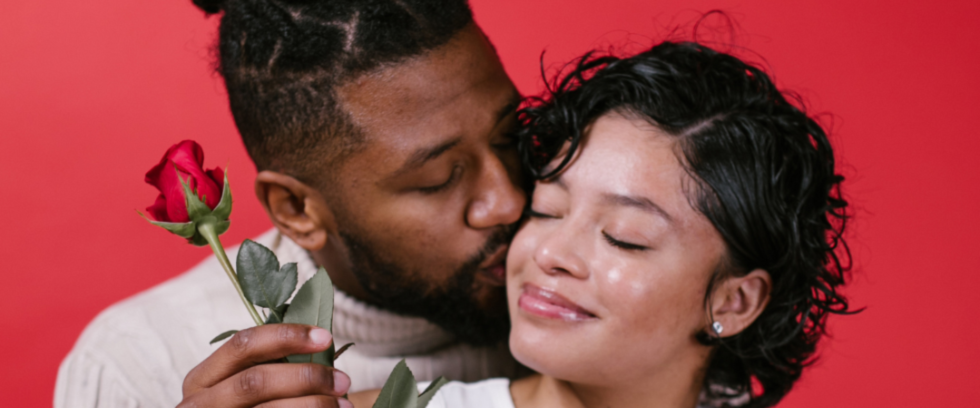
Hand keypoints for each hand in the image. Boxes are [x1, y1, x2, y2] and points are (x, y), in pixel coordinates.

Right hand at [178, 324, 352, 407]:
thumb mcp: (245, 386)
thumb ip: (272, 366)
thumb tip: (322, 344)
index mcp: (202, 379)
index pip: (243, 344)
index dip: (286, 336)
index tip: (325, 337)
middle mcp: (199, 405)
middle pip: (256, 381)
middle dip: (305, 377)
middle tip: (343, 380)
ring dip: (314, 405)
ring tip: (344, 404)